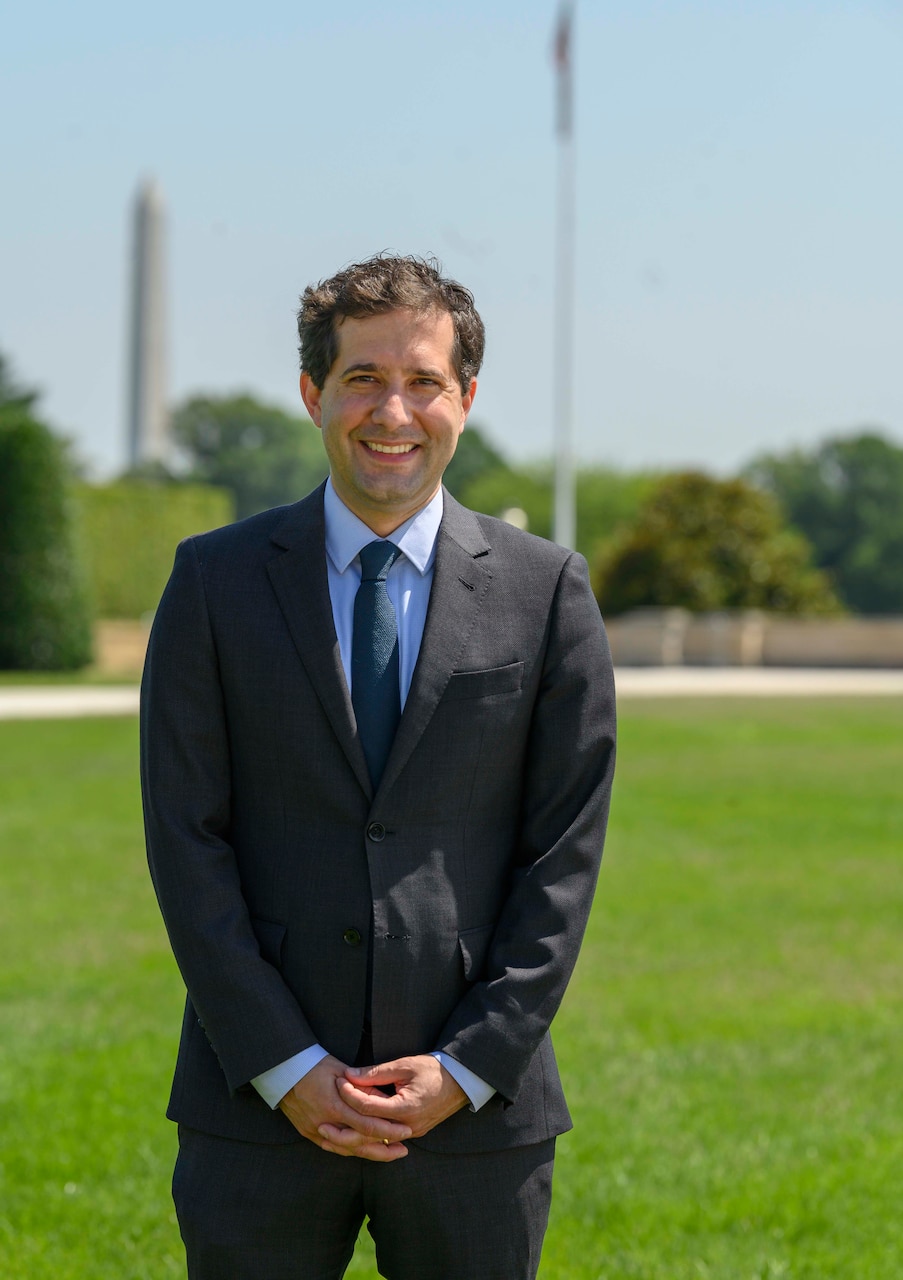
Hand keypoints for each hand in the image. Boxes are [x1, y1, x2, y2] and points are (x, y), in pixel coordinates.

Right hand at [277, 1055, 410, 1160]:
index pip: (367, 1125)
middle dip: (383, 1149)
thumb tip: (382, 1099)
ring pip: (346, 1149)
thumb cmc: (314, 1064)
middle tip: (403, 1150)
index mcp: (334, 1106)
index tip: (405, 1132)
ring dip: (369, 1153)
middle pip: (359, 1143)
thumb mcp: (341, 1070)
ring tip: (388, 1154)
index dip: (388, 1131)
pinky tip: (363, 1152)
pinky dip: (349, 1150)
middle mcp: (325, 1122)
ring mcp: (314, 1130)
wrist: (283, 1069)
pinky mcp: (307, 1132)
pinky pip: (331, 1147)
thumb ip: (362, 1086)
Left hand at [325, 1055, 467, 1152]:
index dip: (350, 1095)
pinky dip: (366, 1138)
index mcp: (405, 1108)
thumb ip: (376, 1073)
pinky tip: (351, 1135)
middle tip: (320, 1124)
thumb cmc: (434, 1069)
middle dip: (343, 1130)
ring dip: (352, 1138)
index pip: (368, 1107)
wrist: (461, 1082)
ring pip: (375, 1141)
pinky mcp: (411, 1133)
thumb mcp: (405, 1065)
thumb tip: (350, 1075)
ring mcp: (410, 1133)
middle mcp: (407, 1126)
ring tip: (329, 1135)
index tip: (338, 1082)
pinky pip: (384, 1140)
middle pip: (368, 1134)